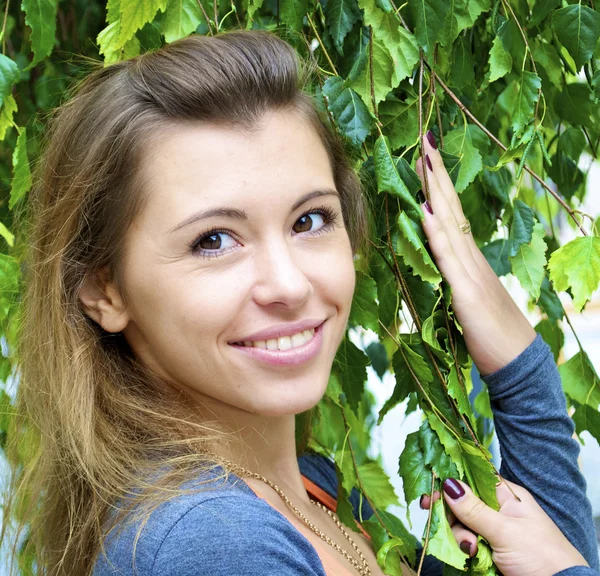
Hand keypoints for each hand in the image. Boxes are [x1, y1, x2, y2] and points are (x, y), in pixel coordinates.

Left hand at [416, 132, 535, 375]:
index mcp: (469, 257)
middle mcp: (471, 256)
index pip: (451, 213)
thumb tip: (434, 260)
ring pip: (449, 223)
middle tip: (423, 142)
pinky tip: (426, 212)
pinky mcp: (466, 290)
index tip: (425, 158)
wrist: (517, 357)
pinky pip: (448, 256)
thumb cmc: (490, 331)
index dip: (438, 186)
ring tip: (423, 161)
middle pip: (451, 208)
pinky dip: (436, 232)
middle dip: (435, 175)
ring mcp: (470, 270)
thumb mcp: (465, 297)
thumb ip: (452, 275)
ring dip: (434, 191)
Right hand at [421, 478, 588, 575]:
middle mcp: (498, 511)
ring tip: (472, 550)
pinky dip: (464, 550)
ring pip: (461, 526)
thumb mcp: (505, 531)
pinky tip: (471, 557)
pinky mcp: (489, 552)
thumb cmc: (540, 555)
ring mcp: (493, 532)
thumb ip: (474, 509)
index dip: (450, 485)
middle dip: (453, 517)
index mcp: (507, 497)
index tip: (430, 494)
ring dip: (460, 537)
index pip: (472, 480)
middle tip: (439, 523)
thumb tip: (448, 483)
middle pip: (462, 504)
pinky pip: (466, 544)